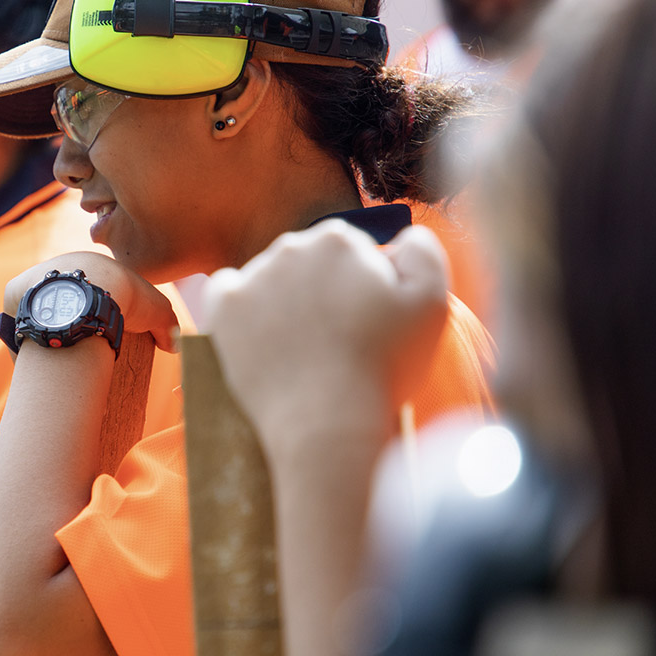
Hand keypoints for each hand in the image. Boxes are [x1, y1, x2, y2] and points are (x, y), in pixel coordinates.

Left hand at [3, 251, 178, 351]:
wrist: (91, 291)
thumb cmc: (125, 297)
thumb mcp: (157, 309)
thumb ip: (167, 326)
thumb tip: (171, 345)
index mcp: (89, 267)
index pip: (91, 294)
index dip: (97, 318)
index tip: (100, 340)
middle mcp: (60, 270)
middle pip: (62, 304)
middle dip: (68, 326)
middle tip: (77, 351)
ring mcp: (37, 282)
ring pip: (39, 312)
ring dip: (45, 332)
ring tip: (56, 357)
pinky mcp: (16, 295)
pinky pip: (19, 320)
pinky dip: (25, 338)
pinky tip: (35, 356)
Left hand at [200, 222, 449, 463]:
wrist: (328, 421)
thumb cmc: (385, 365)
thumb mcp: (432, 302)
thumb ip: (423, 252)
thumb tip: (405, 234)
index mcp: (337, 240)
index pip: (348, 249)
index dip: (361, 283)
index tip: (366, 319)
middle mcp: (289, 248)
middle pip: (307, 260)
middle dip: (321, 288)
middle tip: (336, 336)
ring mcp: (252, 278)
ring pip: (270, 277)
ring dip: (283, 299)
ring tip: (302, 345)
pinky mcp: (223, 309)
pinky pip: (226, 290)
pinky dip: (240, 306)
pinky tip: (259, 331)